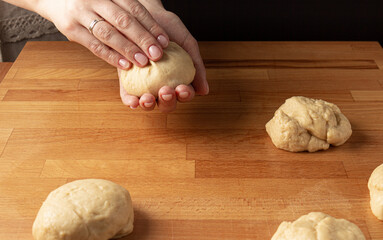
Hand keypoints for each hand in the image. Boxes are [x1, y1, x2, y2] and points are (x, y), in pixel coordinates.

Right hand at [36, 0, 168, 68]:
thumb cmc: (91, 2)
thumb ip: (127, 9)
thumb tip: (155, 30)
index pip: (134, 9)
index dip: (151, 25)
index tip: (164, 41)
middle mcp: (94, 0)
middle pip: (123, 21)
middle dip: (143, 39)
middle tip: (157, 54)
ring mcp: (80, 13)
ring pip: (108, 34)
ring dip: (128, 49)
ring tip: (143, 62)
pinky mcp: (70, 29)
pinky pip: (93, 45)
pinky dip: (110, 56)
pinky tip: (124, 65)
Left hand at [119, 4, 208, 112]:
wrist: (145, 15)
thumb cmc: (169, 30)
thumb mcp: (187, 44)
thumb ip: (197, 66)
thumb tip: (204, 91)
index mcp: (179, 80)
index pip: (184, 94)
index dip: (185, 95)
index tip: (182, 88)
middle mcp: (162, 86)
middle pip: (167, 103)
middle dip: (168, 102)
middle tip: (166, 91)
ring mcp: (144, 86)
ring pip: (148, 103)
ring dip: (149, 105)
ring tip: (148, 99)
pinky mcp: (127, 82)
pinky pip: (128, 97)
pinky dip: (131, 101)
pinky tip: (133, 101)